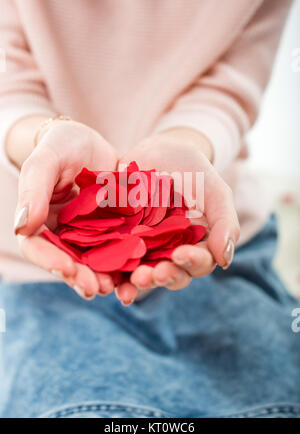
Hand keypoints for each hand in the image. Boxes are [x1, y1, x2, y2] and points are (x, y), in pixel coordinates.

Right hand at [14, 119, 117, 299]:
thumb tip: (22, 226)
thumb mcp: (47, 160)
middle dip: (80, 277)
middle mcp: (62, 234)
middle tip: (94, 288)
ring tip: (113, 287)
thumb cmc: (63, 145)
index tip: (67, 269)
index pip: (38, 247)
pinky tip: (134, 271)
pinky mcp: (112, 232)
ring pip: (92, 262)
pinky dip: (124, 264)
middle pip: (67, 262)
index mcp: (39, 221)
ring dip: (101, 277)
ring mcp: (88, 236)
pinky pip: (117, 251)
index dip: (50, 261)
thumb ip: (34, 189)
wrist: (92, 143)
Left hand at [117, 127, 239, 301]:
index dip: (191, 262)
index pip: (198, 262)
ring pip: (144, 274)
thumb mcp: (215, 191)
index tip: (181, 254)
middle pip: (171, 275)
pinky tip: (110, 283)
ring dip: (140, 282)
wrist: (160, 150)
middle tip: (154, 274)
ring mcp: (144, 249)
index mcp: (196, 246)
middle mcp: (170, 253)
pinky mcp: (119, 240)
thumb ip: (225, 222)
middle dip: (164, 276)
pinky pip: (117, 263)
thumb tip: (224, 261)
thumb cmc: (193, 172)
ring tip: (134, 280)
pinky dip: (114, 276)